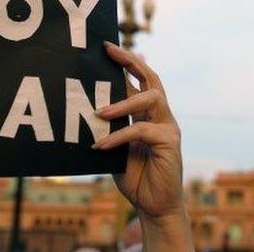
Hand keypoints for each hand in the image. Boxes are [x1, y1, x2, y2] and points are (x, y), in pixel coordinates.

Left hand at [94, 42, 192, 250]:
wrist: (153, 206)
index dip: (126, 61)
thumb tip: (82, 109)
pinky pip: (142, 130)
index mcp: (148, 114)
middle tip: (109, 51)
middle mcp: (161, 116)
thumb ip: (106, 128)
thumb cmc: (133, 176)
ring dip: (123, 103)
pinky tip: (99, 146)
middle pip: (152, 79)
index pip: (140, 80)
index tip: (106, 47)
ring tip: (99, 112)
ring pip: (151, 99)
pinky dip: (118, 137)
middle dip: (131, 61)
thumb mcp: (113, 146)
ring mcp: (168, 128)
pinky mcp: (170, 143)